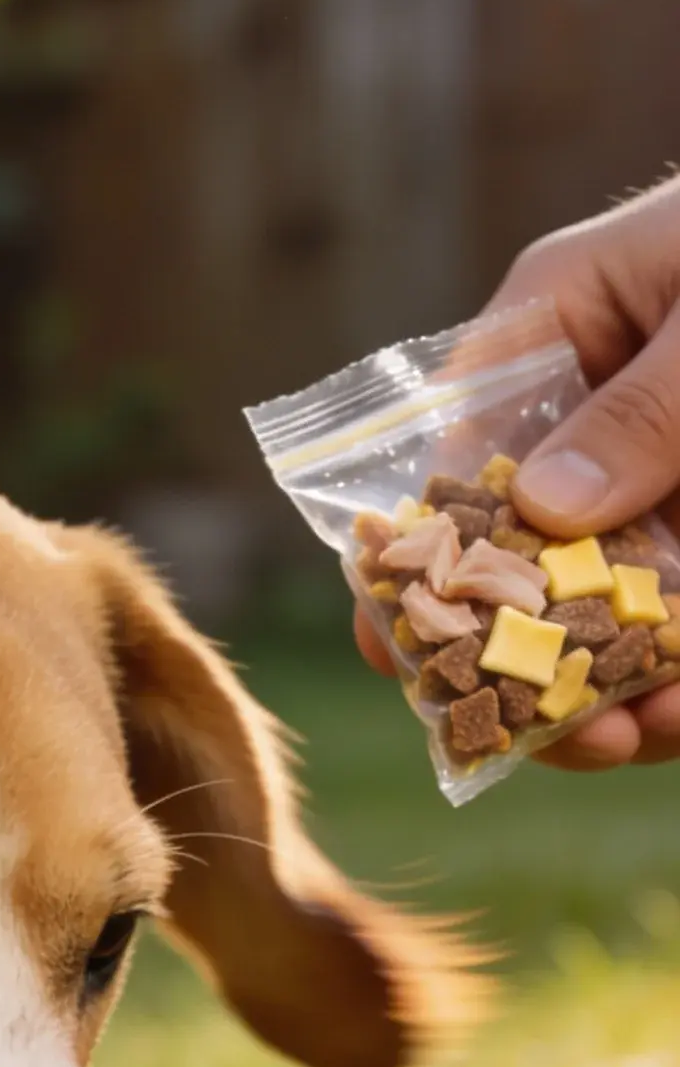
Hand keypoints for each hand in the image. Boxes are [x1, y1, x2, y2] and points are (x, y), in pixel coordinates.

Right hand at [354, 173, 679, 767]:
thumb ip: (643, 407)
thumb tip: (544, 509)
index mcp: (558, 331)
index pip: (458, 453)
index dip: (422, 557)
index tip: (411, 649)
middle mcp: (595, 420)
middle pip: (525, 561)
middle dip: (533, 657)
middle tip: (571, 735)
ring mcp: (666, 486)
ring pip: (613, 610)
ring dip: (622, 687)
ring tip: (655, 730)